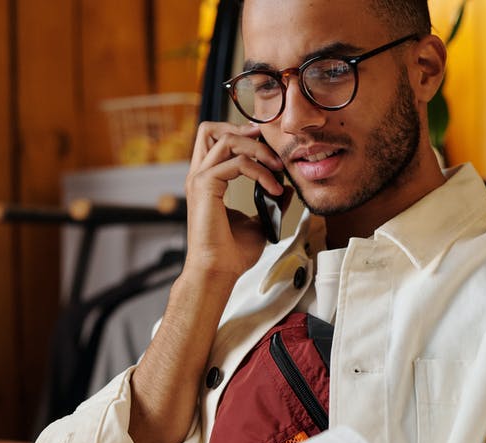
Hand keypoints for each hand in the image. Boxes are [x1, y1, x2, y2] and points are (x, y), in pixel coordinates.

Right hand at [185, 122, 290, 282]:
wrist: (218, 271)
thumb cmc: (232, 253)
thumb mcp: (259, 222)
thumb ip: (269, 202)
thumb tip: (286, 189)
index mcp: (206, 181)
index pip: (215, 140)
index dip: (240, 134)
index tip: (267, 145)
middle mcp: (199, 176)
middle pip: (210, 129)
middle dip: (241, 129)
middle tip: (268, 143)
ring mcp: (199, 179)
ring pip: (225, 139)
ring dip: (257, 149)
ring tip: (278, 167)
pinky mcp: (205, 186)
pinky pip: (237, 163)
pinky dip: (261, 172)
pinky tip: (274, 189)